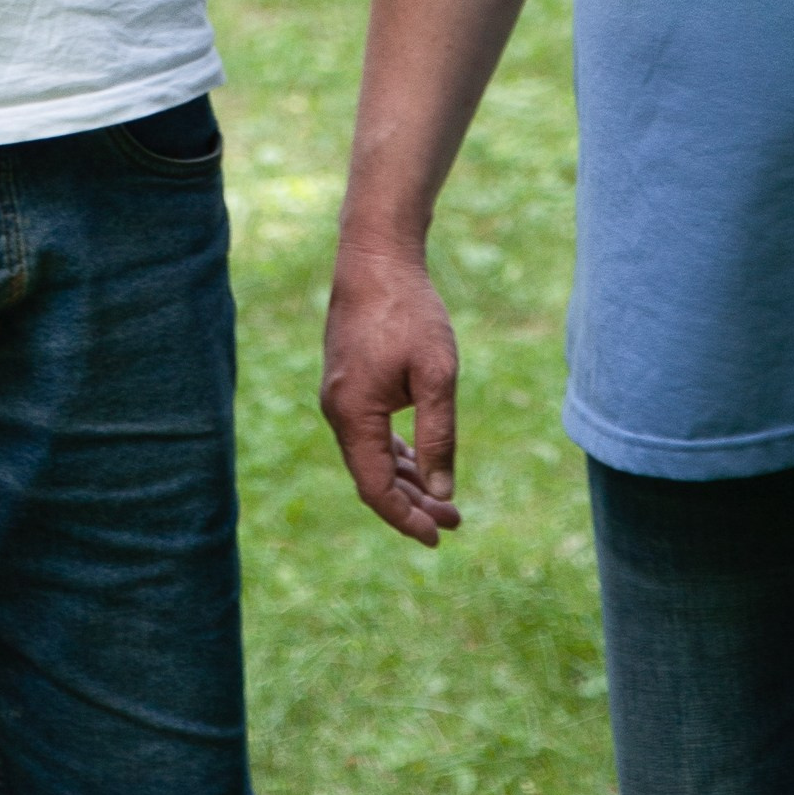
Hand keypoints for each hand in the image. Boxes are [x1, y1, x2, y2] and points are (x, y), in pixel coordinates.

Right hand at [321, 245, 462, 549]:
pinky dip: (394, 454)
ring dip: (406, 481)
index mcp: (354, 414)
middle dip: (412, 504)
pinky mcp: (348, 383)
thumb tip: (442, 493)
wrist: (376, 258)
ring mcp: (340, 396)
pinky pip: (368, 434)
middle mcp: (338, 410)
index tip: (439, 536)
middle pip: (372, 477)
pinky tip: (420, 461)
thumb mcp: (436, 375)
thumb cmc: (409, 312)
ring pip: (370, 457)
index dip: (406, 519)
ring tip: (445, 499)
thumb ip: (439, 436)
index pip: (376, 488)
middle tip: (455, 520)